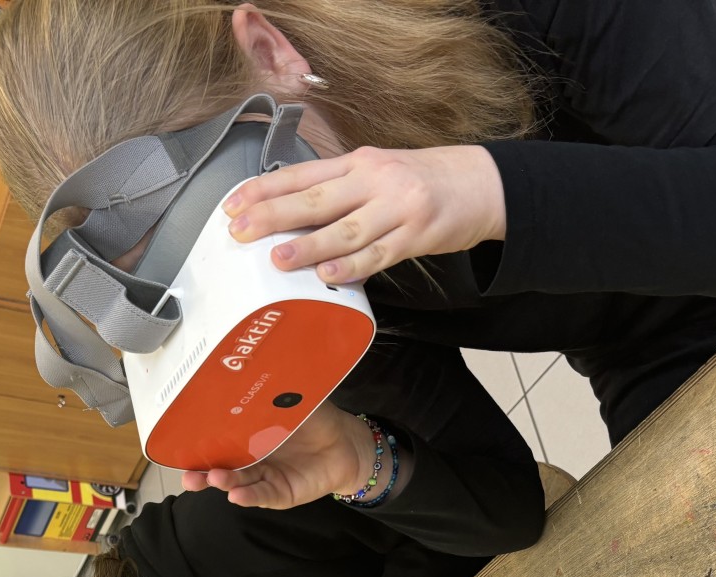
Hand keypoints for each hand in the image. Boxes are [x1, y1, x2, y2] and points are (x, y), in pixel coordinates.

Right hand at [182, 402, 371, 508]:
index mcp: (246, 437)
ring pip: (238, 484)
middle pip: (220, 468)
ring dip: (224, 483)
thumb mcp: (290, 398)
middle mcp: (251, 460)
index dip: (196, 448)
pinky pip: (263, 495)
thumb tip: (252, 362)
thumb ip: (270, 387)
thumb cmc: (316, 419)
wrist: (347, 442)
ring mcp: (265, 478)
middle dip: (201, 473)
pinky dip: (249, 497)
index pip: (215, 444)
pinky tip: (237, 496)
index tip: (177, 447)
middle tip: (187, 474)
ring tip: (213, 478)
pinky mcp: (282, 493)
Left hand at [222, 145, 505, 282]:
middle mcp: (374, 179)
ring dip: (309, 246)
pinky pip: (378, 255)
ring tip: (278, 258)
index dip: (264, 188)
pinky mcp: (416, 236)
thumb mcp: (378, 170)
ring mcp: (396, 208)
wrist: (481, 183)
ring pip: (345, 229)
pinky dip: (352, 267)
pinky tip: (329, 276)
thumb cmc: (422, 180)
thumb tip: (291, 213)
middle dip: (274, 215)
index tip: (233, 204)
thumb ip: (339, 188)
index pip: (301, 173)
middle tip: (241, 230)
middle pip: (316, 198)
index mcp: (358, 161)